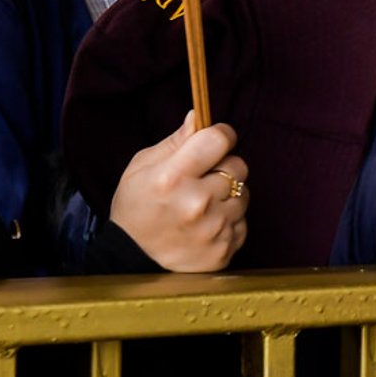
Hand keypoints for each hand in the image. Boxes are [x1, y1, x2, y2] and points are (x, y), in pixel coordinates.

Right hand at [109, 110, 249, 271]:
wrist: (132, 259)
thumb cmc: (136, 206)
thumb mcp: (142, 166)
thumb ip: (175, 142)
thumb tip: (199, 117)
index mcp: (173, 177)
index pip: (219, 139)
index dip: (222, 134)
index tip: (217, 139)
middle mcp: (196, 203)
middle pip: (237, 165)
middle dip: (224, 166)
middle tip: (204, 177)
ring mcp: (212, 230)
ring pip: (243, 194)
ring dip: (228, 195)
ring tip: (203, 204)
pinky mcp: (223, 251)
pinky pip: (242, 222)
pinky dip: (229, 221)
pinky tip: (206, 225)